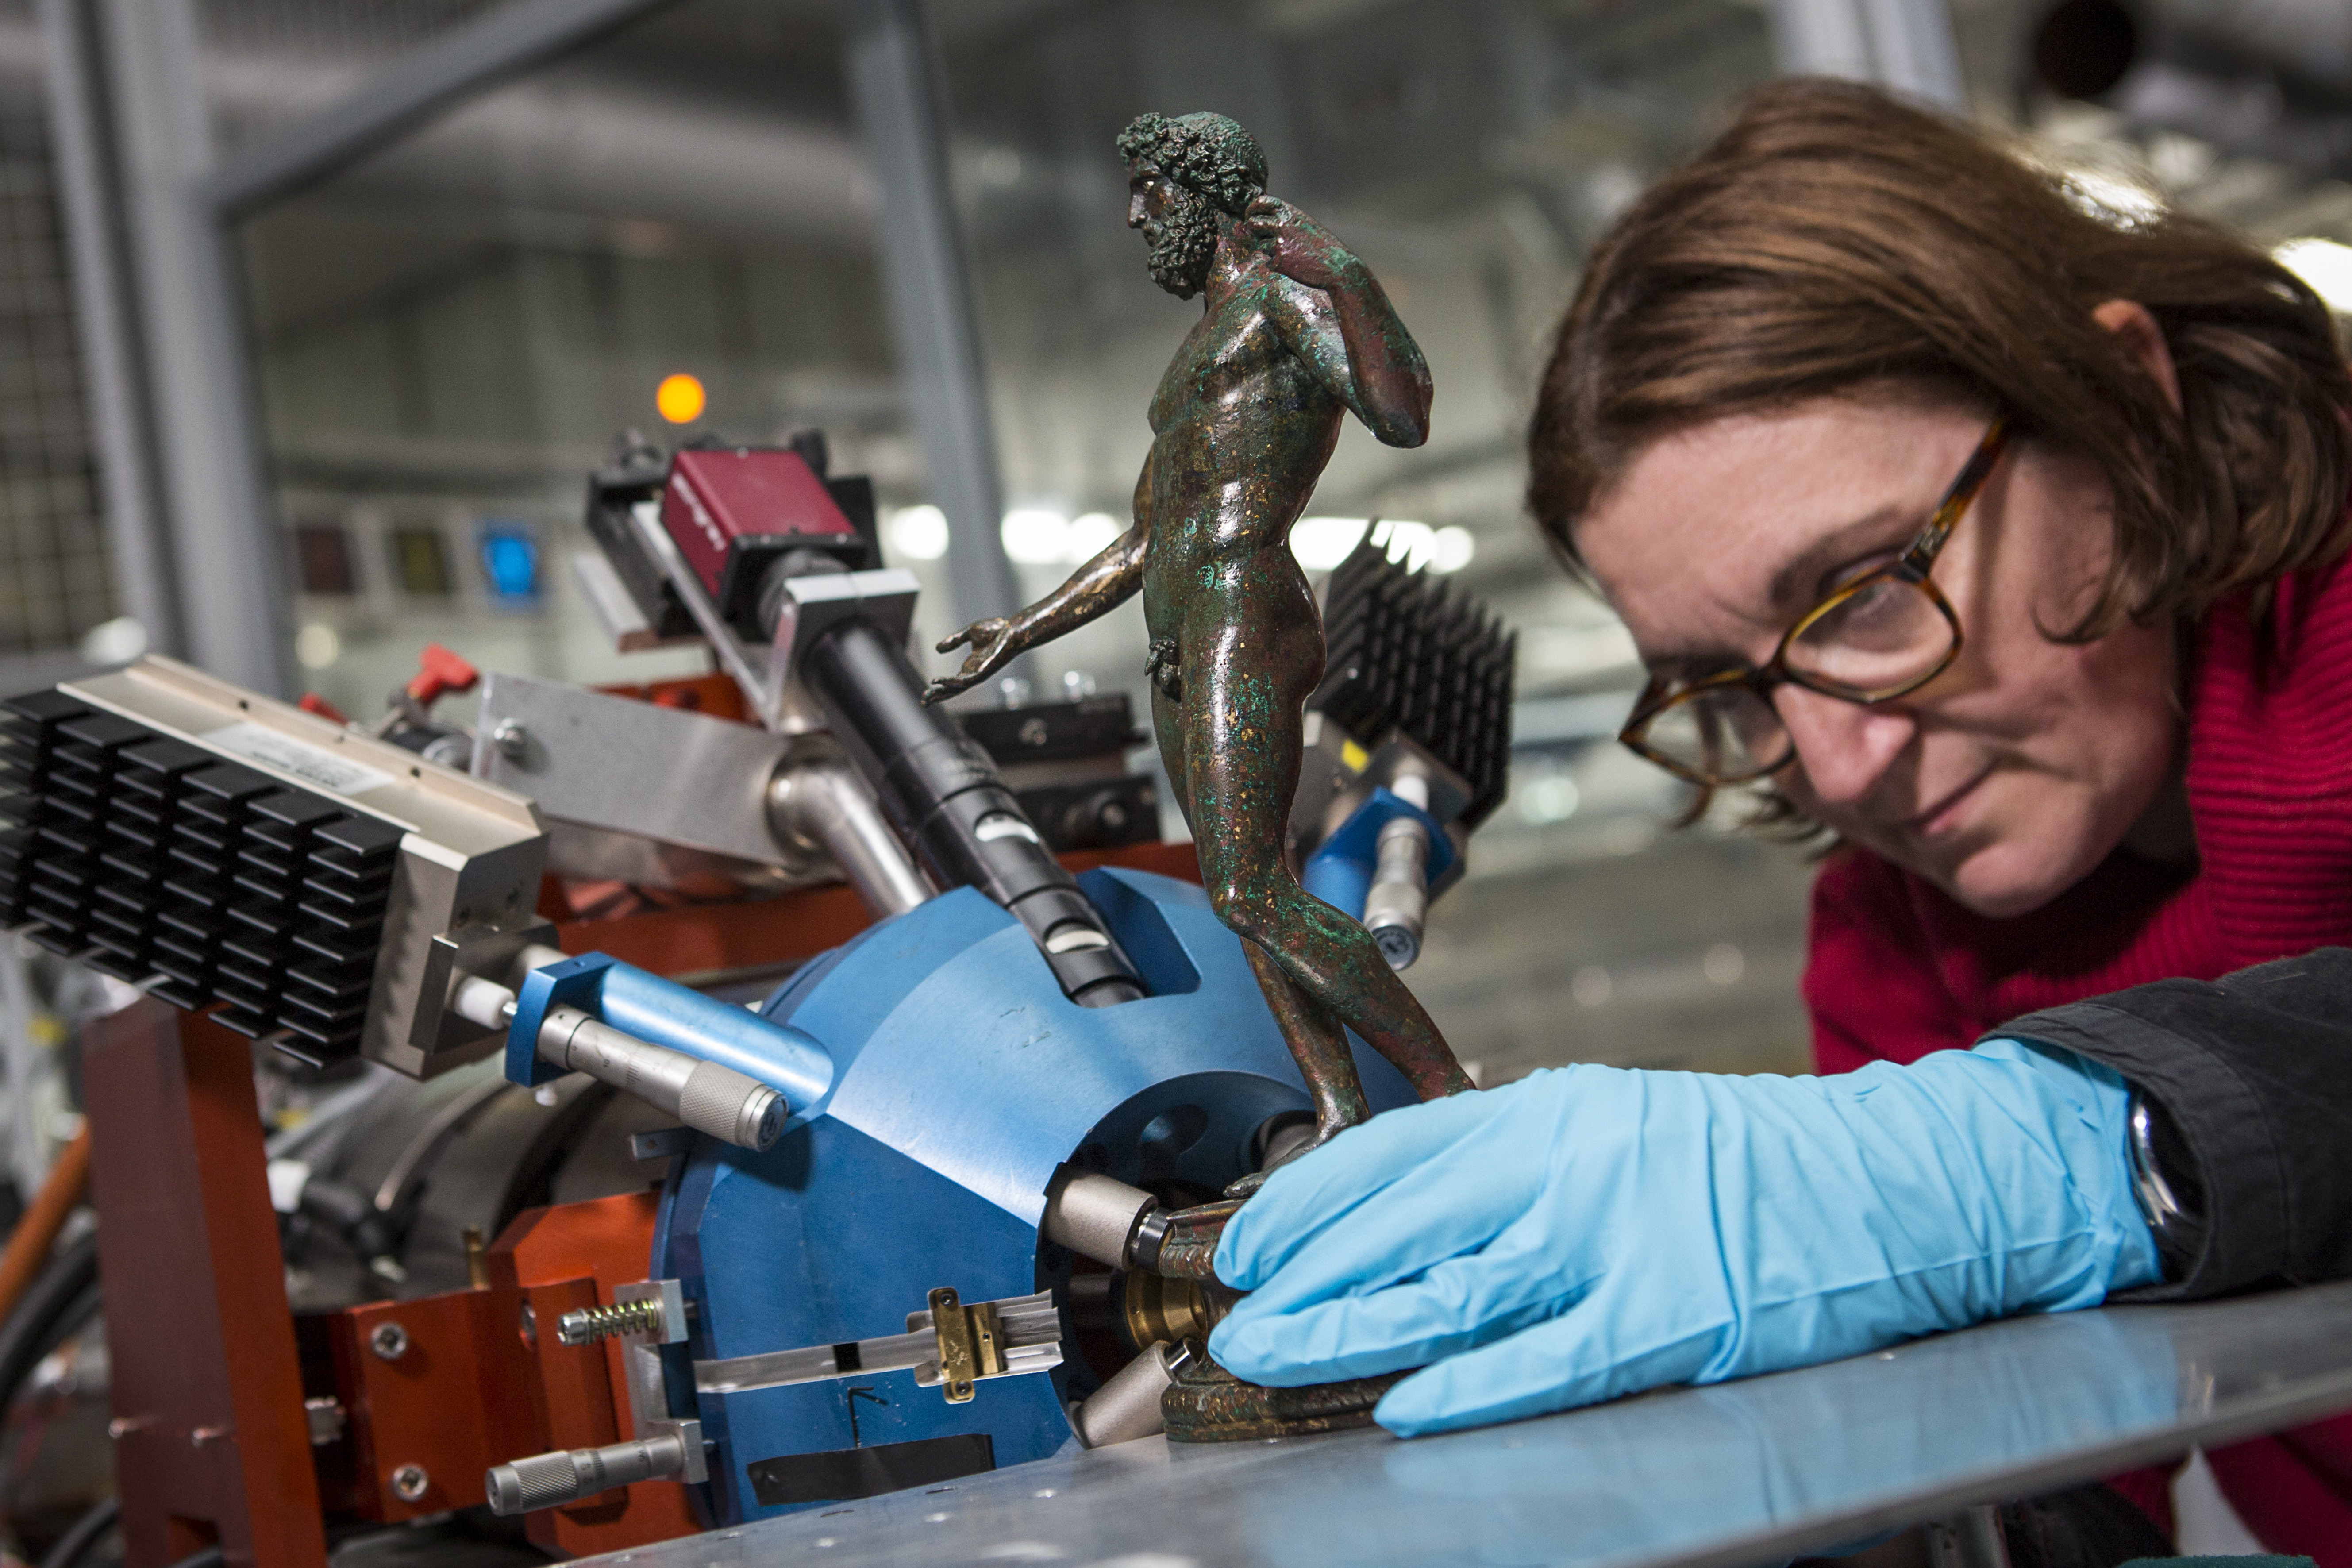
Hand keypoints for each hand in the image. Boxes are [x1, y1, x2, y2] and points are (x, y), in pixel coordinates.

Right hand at [921, 617, 1019, 704]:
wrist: (1011, 629)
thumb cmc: (996, 630)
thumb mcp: (969, 633)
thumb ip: (954, 640)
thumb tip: (938, 648)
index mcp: (971, 666)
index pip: (952, 682)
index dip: (939, 688)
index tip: (927, 691)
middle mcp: (974, 673)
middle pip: (953, 690)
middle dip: (938, 697)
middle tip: (923, 702)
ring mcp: (979, 674)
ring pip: (957, 689)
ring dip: (941, 693)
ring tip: (928, 697)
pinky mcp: (983, 672)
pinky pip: (965, 681)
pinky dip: (951, 682)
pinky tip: (939, 682)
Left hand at [1208, 1041, 2158, 1436]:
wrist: (1891, 1180)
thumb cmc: (1749, 1161)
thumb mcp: (1611, 1127)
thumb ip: (1511, 1167)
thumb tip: (1401, 1219)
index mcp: (1549, 1110)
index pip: (1393, 1152)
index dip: (1309, 1203)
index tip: (1251, 1244)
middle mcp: (1568, 1161)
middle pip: (1404, 1223)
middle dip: (1306, 1274)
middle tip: (1240, 1317)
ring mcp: (1617, 1238)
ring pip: (1452, 1290)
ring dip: (1353, 1329)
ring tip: (1281, 1356)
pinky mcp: (1669, 1316)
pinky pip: (1545, 1359)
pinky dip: (1469, 1385)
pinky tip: (1405, 1404)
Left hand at [1243, 196, 1356, 292]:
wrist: (1337, 266)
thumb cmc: (1323, 246)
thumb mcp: (1305, 224)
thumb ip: (1286, 219)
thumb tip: (1264, 220)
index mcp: (1289, 212)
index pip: (1261, 201)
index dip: (1252, 209)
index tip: (1251, 216)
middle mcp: (1281, 223)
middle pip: (1252, 222)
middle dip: (1251, 230)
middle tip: (1256, 236)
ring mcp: (1278, 242)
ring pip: (1261, 245)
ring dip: (1269, 250)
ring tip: (1290, 254)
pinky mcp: (1278, 260)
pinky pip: (1269, 263)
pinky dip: (1278, 266)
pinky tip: (1295, 266)